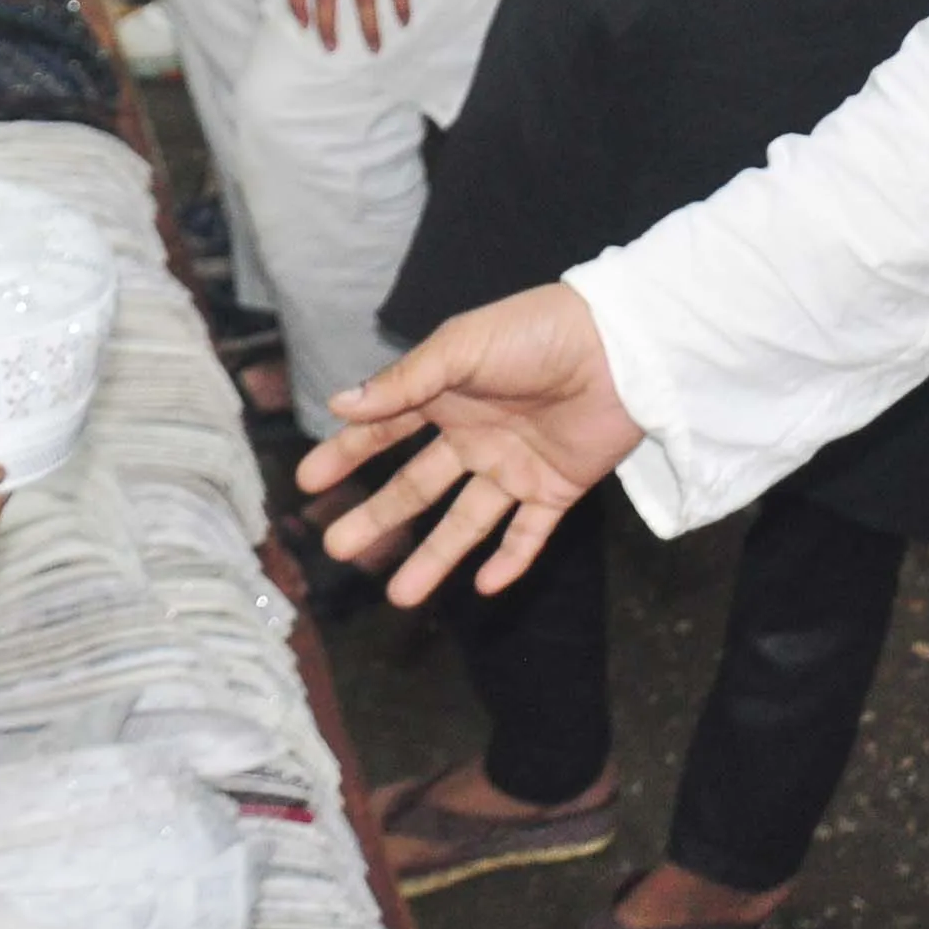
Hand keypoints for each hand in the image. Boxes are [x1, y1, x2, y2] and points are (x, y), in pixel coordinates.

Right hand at [299, 284, 640, 600]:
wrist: (621, 348)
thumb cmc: (538, 332)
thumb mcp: (462, 348)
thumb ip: (404, 383)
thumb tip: (339, 405)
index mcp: (447, 394)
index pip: (385, 430)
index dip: (347, 453)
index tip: (308, 482)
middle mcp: (475, 435)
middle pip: (417, 485)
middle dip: (378, 516)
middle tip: (337, 547)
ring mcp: (514, 465)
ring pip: (466, 521)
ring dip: (434, 557)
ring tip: (400, 596)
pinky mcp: (557, 488)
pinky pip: (528, 533)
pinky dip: (509, 561)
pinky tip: (484, 587)